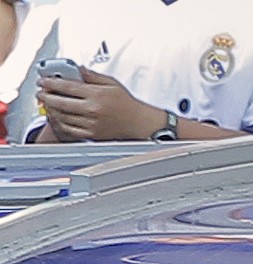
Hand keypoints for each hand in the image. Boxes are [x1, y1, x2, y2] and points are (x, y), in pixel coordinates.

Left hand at [37, 68, 165, 141]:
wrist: (139, 123)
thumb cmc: (127, 104)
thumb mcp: (112, 84)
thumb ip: (93, 76)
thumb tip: (79, 69)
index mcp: (97, 95)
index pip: (67, 86)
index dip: (51, 82)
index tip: (43, 81)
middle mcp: (92, 109)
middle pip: (60, 102)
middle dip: (46, 96)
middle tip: (41, 93)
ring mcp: (91, 123)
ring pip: (62, 116)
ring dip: (51, 109)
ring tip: (48, 104)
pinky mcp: (92, 134)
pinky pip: (69, 128)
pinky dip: (60, 122)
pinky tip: (58, 116)